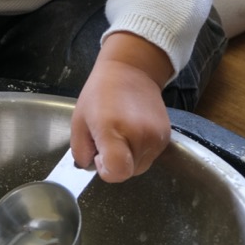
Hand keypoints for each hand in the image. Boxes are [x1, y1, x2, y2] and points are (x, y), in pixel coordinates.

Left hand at [69, 32, 173, 181]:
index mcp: (113, 129)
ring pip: (140, 167)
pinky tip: (132, 131)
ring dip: (128, 158)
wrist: (131, 71)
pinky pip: (150, 157)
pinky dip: (139, 151)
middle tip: (106, 139)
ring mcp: (156, 137)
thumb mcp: (78, 120)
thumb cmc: (100, 93)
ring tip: (119, 132)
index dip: (106, 171)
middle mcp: (139, 135)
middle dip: (114, 162)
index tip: (99, 157)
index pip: (118, 171)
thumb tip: (89, 167)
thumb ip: (80, 150)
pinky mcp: (166, 136)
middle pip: (128, 172)